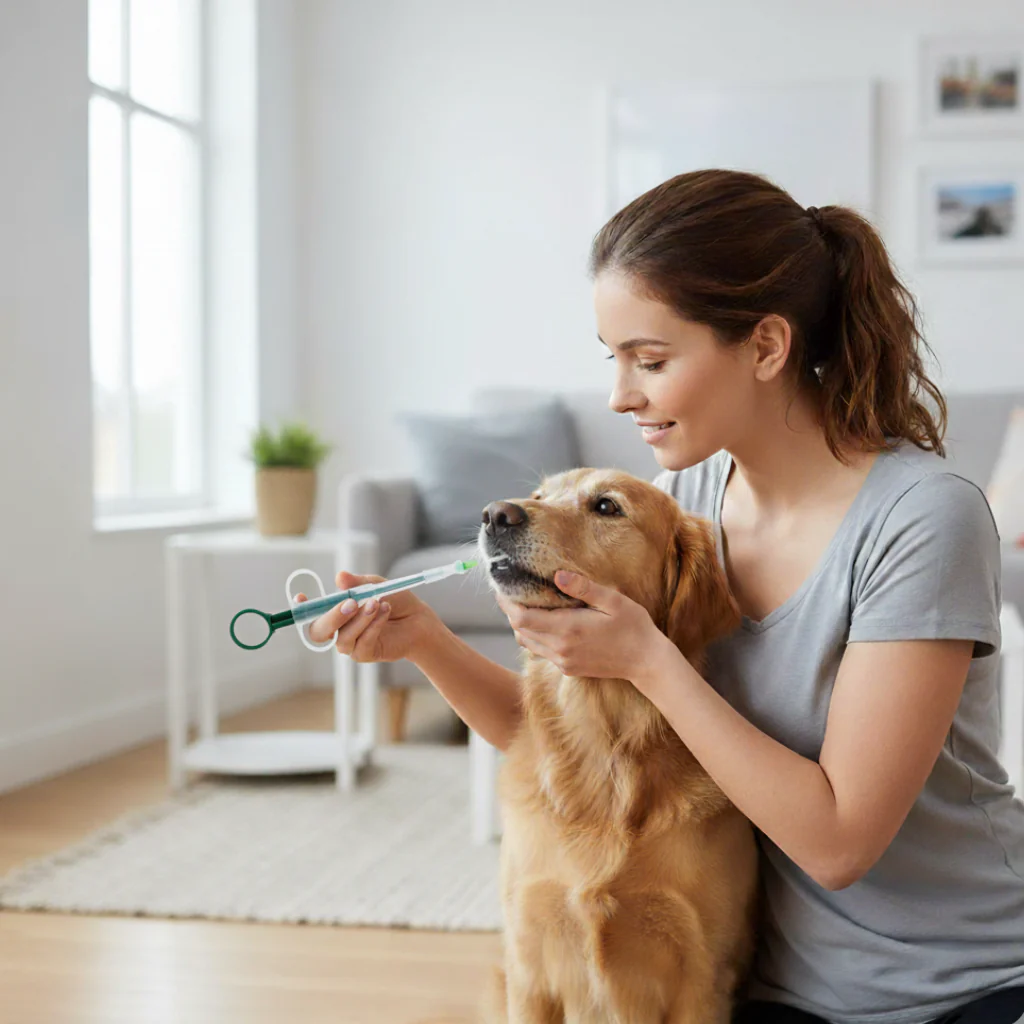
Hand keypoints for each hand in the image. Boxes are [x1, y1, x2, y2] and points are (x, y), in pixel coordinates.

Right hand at [299, 571, 438, 662]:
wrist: (419, 619)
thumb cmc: (395, 600)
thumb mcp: (377, 585)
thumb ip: (358, 583)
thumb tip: (339, 577)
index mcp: (335, 610)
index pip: (311, 613)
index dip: (302, 608)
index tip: (301, 597)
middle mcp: (338, 629)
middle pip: (319, 631)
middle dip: (332, 617)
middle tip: (351, 602)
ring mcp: (350, 644)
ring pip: (342, 638)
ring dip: (360, 619)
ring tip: (377, 603)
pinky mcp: (365, 654)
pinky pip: (362, 644)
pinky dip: (373, 626)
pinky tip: (385, 612)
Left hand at [494, 570, 671, 682]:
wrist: (647, 663)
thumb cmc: (634, 627)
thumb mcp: (613, 600)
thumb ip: (584, 588)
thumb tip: (558, 575)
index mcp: (568, 629)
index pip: (523, 619)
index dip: (508, 605)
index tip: (502, 589)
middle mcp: (561, 649)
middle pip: (520, 631)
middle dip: (511, 612)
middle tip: (508, 593)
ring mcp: (564, 661)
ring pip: (528, 643)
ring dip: (521, 626)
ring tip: (522, 605)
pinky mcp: (569, 669)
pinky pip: (542, 652)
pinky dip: (534, 637)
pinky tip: (543, 623)